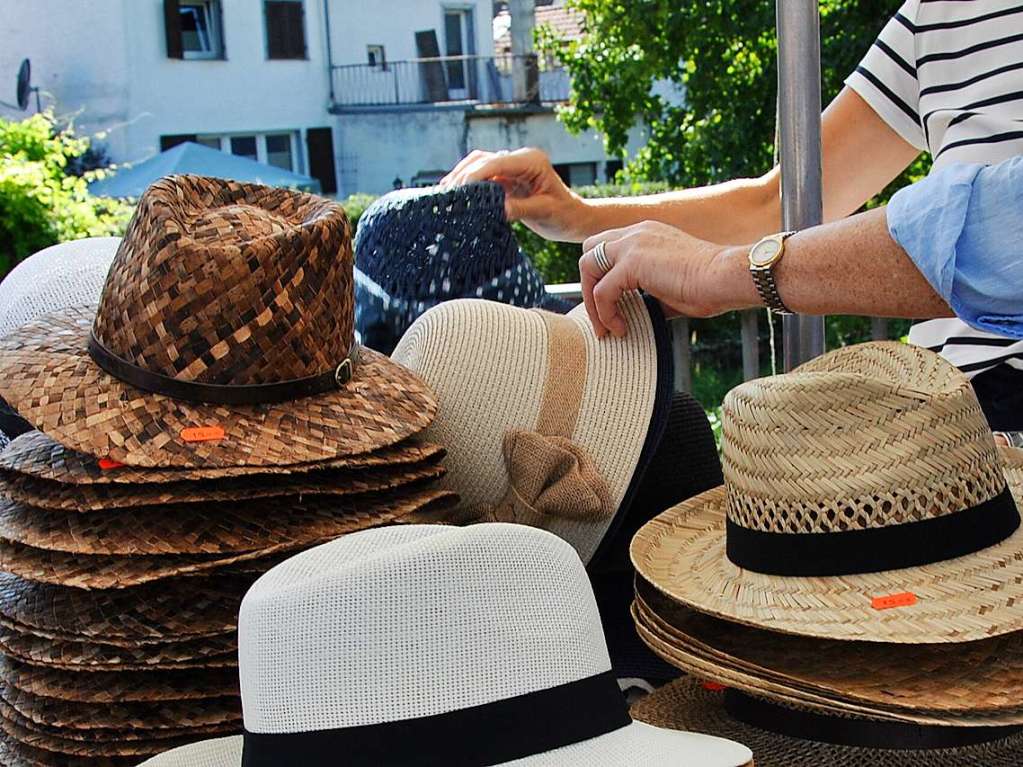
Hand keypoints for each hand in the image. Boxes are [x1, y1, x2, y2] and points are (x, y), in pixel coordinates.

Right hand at [442, 148, 586, 241]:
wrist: (571, 218)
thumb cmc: (563, 215)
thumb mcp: (544, 212)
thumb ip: (520, 208)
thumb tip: (497, 209)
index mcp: (532, 161)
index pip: (498, 162)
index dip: (476, 174)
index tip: (460, 188)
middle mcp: (520, 159)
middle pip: (483, 160)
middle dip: (464, 176)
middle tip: (448, 195)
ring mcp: (512, 166)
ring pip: (479, 164)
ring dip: (462, 177)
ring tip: (446, 193)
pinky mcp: (506, 177)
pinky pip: (482, 176)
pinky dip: (468, 183)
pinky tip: (454, 193)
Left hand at [579, 221, 755, 337]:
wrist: (726, 278)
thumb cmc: (709, 286)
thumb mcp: (671, 288)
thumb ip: (649, 295)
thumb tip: (637, 314)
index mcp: (645, 234)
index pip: (607, 247)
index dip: (601, 275)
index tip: (609, 306)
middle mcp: (636, 233)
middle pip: (589, 250)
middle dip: (588, 284)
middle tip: (600, 317)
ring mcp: (632, 244)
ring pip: (587, 267)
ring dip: (591, 302)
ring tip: (605, 329)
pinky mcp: (633, 262)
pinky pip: (602, 291)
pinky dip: (605, 314)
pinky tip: (621, 328)